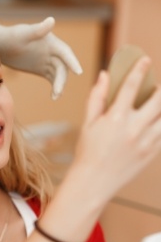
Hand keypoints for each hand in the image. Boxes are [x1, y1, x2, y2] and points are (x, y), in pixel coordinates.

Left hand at [0, 17, 81, 99]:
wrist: (1, 46)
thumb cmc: (12, 36)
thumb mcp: (23, 34)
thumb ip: (37, 29)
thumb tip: (51, 20)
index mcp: (51, 42)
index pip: (65, 52)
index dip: (72, 61)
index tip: (79, 72)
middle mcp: (53, 52)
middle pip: (62, 67)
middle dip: (62, 79)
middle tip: (58, 92)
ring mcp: (48, 61)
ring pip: (59, 74)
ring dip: (59, 85)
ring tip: (55, 97)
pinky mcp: (42, 70)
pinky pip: (52, 79)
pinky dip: (55, 87)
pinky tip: (54, 97)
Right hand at [71, 57, 160, 203]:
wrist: (94, 181)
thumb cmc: (88, 152)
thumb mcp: (88, 124)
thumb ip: (97, 98)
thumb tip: (104, 76)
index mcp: (115, 118)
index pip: (131, 87)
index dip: (139, 70)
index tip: (145, 60)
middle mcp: (134, 128)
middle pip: (158, 100)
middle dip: (160, 89)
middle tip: (158, 85)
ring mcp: (146, 141)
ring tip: (159, 102)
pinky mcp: (153, 152)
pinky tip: (157, 121)